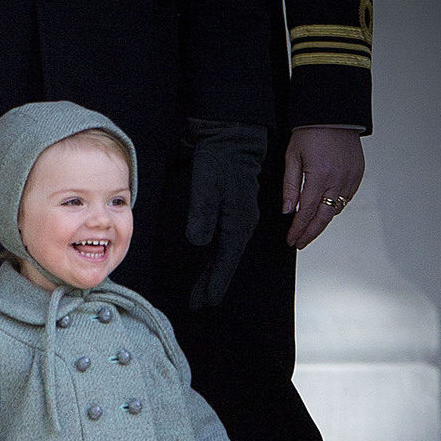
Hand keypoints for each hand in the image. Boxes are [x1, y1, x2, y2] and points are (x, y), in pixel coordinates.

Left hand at [186, 120, 267, 309]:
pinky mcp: (231, 211)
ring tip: (202, 292)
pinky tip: (209, 264)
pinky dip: (216, 258)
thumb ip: (202, 214)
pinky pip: (225, 243)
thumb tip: (199, 242)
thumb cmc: (219, 158)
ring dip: (214, 273)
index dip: (214, 283)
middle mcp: (242, 223)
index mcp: (238, 222)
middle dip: (213, 285)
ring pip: (225, 254)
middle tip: (199, 304)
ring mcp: (238, 217)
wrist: (230, 135)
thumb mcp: (207, 185)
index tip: (204, 302)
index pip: (225, 261)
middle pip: (226, 262)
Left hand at [282, 127, 364, 249]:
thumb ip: (291, 187)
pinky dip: (335, 206)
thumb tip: (288, 211)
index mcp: (320, 175)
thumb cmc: (310, 131)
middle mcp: (338, 179)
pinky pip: (346, 198)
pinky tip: (325, 209)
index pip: (307, 212)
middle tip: (300, 242)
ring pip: (336, 209)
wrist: (334, 112)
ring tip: (310, 226)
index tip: (291, 240)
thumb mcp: (292, 157)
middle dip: (311, 233)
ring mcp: (351, 177)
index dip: (298, 229)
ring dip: (322, 220)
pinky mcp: (358, 174)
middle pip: (324, 218)